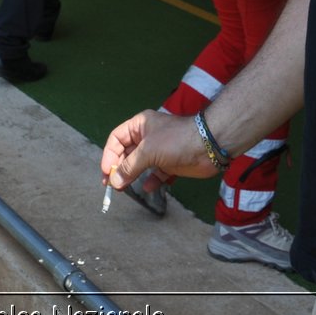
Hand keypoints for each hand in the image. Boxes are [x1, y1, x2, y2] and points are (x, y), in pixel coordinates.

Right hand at [100, 109, 218, 189]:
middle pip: (127, 153)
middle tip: (111, 185)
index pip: (117, 139)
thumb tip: (114, 182)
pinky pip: (156, 173)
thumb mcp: (148, 151)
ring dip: (132, 176)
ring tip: (124, 189)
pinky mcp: (171, 164)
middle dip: (119, 168)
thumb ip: (129, 167)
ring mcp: (160, 151)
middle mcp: (147, 137)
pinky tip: (147, 188)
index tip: (106, 172)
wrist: (209, 146)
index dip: (109, 155)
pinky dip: (151, 180)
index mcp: (139, 126)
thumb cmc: (175, 141)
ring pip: (140, 165)